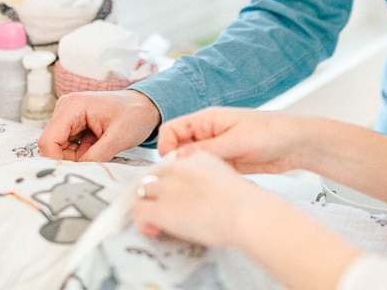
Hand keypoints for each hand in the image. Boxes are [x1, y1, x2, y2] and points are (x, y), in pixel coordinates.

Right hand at [38, 89, 160, 161]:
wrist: (146, 106)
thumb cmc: (135, 114)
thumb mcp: (118, 137)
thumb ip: (96, 156)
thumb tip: (79, 172)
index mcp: (72, 106)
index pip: (48, 141)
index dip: (58, 161)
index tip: (77, 172)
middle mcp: (65, 109)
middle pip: (52, 146)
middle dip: (69, 160)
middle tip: (94, 163)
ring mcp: (68, 117)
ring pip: (59, 149)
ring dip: (77, 158)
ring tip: (100, 152)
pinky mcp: (73, 126)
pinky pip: (68, 148)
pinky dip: (81, 155)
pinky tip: (98, 150)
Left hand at [131, 150, 269, 247]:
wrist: (245, 213)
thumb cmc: (247, 203)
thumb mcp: (231, 179)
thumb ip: (216, 182)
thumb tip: (215, 197)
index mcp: (198, 157)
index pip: (173, 164)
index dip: (170, 181)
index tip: (176, 194)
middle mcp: (179, 168)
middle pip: (155, 175)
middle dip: (155, 192)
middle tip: (164, 209)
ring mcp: (168, 187)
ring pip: (143, 191)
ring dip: (148, 205)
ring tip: (157, 221)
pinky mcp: (161, 208)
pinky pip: (139, 211)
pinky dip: (142, 221)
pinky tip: (153, 229)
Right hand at [158, 107, 308, 173]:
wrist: (296, 145)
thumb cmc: (272, 132)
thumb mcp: (237, 140)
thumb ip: (207, 149)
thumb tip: (178, 157)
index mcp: (207, 120)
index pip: (172, 129)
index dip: (166, 147)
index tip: (172, 164)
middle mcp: (208, 133)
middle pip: (178, 148)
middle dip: (177, 163)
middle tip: (183, 179)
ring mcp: (217, 149)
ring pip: (192, 163)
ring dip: (194, 173)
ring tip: (202, 183)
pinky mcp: (226, 163)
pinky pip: (207, 172)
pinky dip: (208, 179)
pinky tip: (216, 185)